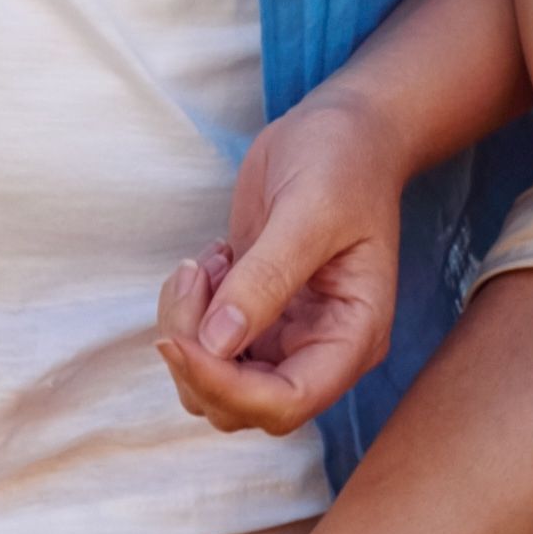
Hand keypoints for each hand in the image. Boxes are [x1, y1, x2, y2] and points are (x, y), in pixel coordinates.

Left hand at [152, 95, 409, 436]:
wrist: (343, 129)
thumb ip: (266, 278)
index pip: (285, 403)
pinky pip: (206, 342)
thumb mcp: (307, 210)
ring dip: (189, 328)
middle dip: (198, 355)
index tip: (180, 340)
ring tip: (207, 260)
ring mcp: (284, 336)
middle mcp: (319, 351)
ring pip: (214, 379)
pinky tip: (213, 258)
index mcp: (352, 338)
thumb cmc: (342, 161)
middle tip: (194, 272)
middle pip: (241, 404)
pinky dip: (190, 309)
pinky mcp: (255, 315)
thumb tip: (217, 344)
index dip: (226, 387)